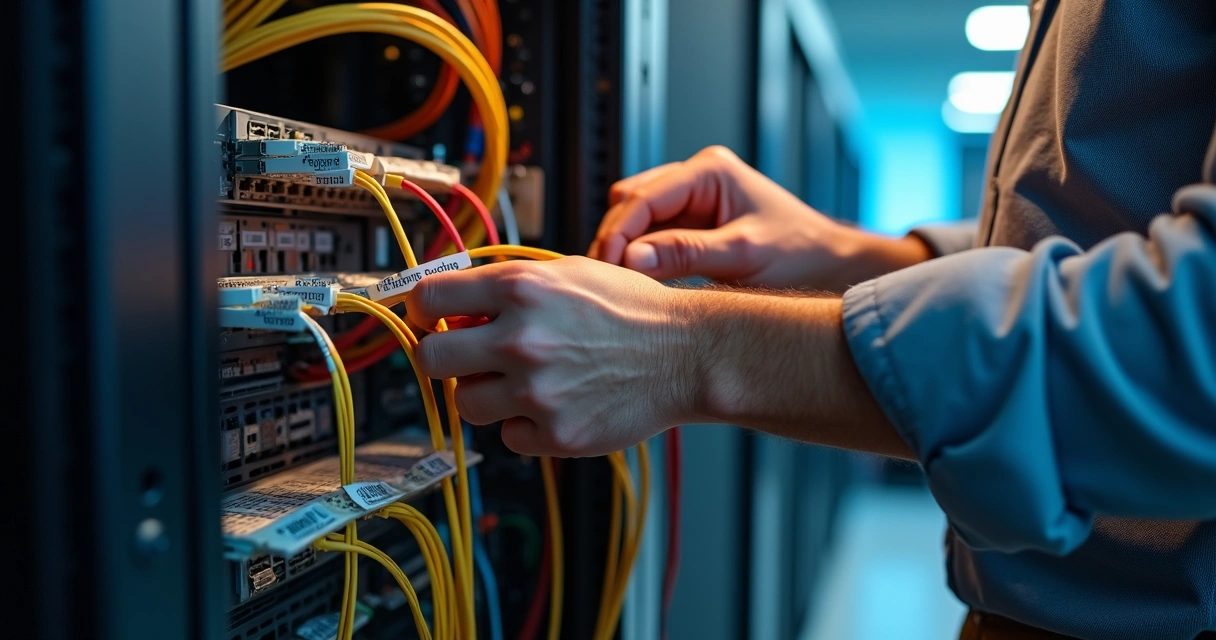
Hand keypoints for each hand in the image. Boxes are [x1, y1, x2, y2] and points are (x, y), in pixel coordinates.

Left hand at [406, 256, 694, 456]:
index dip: (424, 309)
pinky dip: (525, 425)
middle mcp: (521, 339)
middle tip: (469, 356)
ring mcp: (536, 391)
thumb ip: (508, 286)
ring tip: (526, 380)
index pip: (428, 298)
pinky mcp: (555, 434)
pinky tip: (556, 403)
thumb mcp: (566, 272)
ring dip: (487, 393)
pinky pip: (508, 436)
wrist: (686, 353)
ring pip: (466, 402)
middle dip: (445, 356)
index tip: (432, 318)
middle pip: (430, 358)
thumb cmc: (631, 310)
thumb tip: (453, 304)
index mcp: (522, 288)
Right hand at [589, 146, 930, 290]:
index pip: (643, 197)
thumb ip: (685, 254)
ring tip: (619, 284)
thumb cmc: (801, 254)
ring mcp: (692, 201)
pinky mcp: (692, 225)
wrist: (830, 267)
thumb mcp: (742, 256)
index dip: (618, 233)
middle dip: (615, 239)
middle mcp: (696, 178)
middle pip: (630, 203)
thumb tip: (632, 258)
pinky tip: (638, 282)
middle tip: (608, 281)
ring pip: (636, 219)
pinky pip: (651, 236)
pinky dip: (641, 257)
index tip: (606, 268)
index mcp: (709, 170)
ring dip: (625, 248)